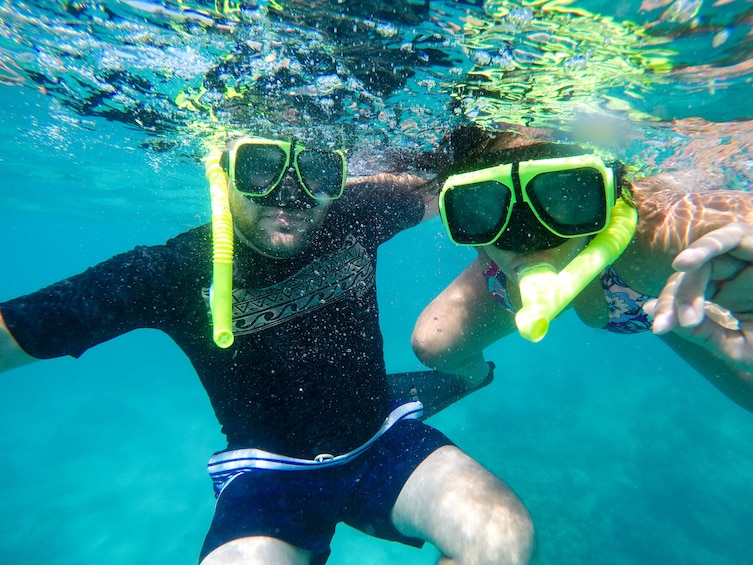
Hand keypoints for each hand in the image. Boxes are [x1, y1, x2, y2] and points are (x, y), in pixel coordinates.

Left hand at [644, 222, 752, 370]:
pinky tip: (682, 264)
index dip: (670, 308)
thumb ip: (705, 333)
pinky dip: (704, 249)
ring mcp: (745, 255)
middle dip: (675, 300)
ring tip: (678, 313)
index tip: (658, 327)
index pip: (687, 294)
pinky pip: (727, 239)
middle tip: (662, 325)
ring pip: (705, 262)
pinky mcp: (752, 240)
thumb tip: (667, 322)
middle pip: (690, 276)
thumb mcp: (740, 346)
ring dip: (688, 287)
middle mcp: (732, 269)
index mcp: (725, 290)